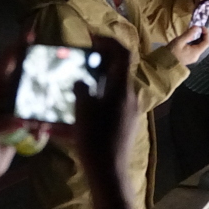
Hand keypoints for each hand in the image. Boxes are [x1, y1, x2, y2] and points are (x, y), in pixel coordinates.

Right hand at [73, 36, 136, 179]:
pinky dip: (99, 93)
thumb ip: (82, 89)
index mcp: (122, 89)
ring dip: (99, 76)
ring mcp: (130, 109)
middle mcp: (130, 96)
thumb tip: (80, 79)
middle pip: (119, 68)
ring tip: (78, 78)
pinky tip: (82, 101)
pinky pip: (113, 99)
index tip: (90, 37)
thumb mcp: (83, 111)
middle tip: (81, 57)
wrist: (109, 171)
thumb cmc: (95, 140)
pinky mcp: (126, 121)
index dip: (109, 41)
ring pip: (115, 84)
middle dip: (101, 58)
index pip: (123, 54)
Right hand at [168, 25, 208, 65]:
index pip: (207, 42)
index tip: (202, 27)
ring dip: (197, 38)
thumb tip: (197, 27)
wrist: (164, 64)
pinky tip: (189, 38)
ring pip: (199, 46)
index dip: (206, 33)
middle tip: (197, 27)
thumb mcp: (179, 41)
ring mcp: (193, 57)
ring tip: (193, 31)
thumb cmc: (171, 52)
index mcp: (196, 52)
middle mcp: (196, 56)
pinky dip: (193, 42)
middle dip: (202, 35)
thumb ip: (189, 33)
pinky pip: (194, 48)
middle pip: (203, 44)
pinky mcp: (189, 57)